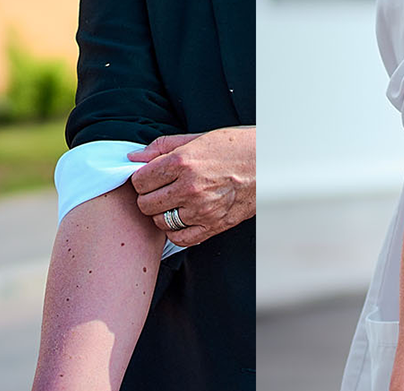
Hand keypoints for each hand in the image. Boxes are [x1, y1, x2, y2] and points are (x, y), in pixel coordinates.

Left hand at [127, 127, 256, 246]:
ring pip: (160, 222)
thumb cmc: (235, 147)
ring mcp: (202, 209)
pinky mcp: (215, 225)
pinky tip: (182, 219)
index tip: (149, 178)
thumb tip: (133, 158)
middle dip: (148, 197)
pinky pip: (181, 238)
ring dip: (162, 214)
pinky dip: (176, 231)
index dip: (141, 179)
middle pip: (146, 204)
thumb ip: (162, 147)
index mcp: (182, 161)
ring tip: (173, 203)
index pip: (139, 180)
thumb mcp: (197, 138)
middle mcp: (190, 187)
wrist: (270, 162)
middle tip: (160, 191)